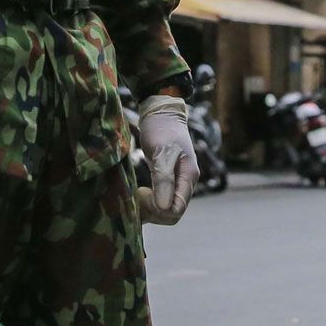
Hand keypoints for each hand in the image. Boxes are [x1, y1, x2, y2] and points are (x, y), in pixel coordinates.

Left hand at [135, 94, 195, 225]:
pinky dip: (150, 202)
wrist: (161, 113)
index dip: (159, 210)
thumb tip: (164, 208)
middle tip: (137, 195)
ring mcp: (177, 181)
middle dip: (154, 211)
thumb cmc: (161, 129)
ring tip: (136, 195)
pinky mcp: (168, 179)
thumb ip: (164, 180)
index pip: (177, 209)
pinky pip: (162, 199)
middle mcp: (185, 182)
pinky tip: (139, 194)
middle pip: (173, 212)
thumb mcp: (161, 153)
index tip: (143, 194)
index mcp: (188, 177)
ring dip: (151, 208)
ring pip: (167, 208)